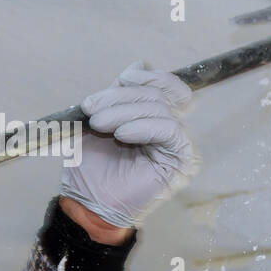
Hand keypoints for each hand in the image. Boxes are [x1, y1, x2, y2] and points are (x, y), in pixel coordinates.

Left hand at [60, 62, 197, 233]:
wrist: (87, 205)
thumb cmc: (91, 170)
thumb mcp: (98, 122)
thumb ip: (118, 95)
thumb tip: (138, 65)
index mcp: (154, 117)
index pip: (165, 85)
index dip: (144, 78)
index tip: (113, 84)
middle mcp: (170, 127)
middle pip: (159, 94)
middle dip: (123, 97)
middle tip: (92, 110)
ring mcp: (178, 143)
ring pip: (162, 109)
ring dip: (126, 112)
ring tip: (100, 125)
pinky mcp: (182, 159)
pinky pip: (170, 130)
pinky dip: (144, 127)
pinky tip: (123, 134)